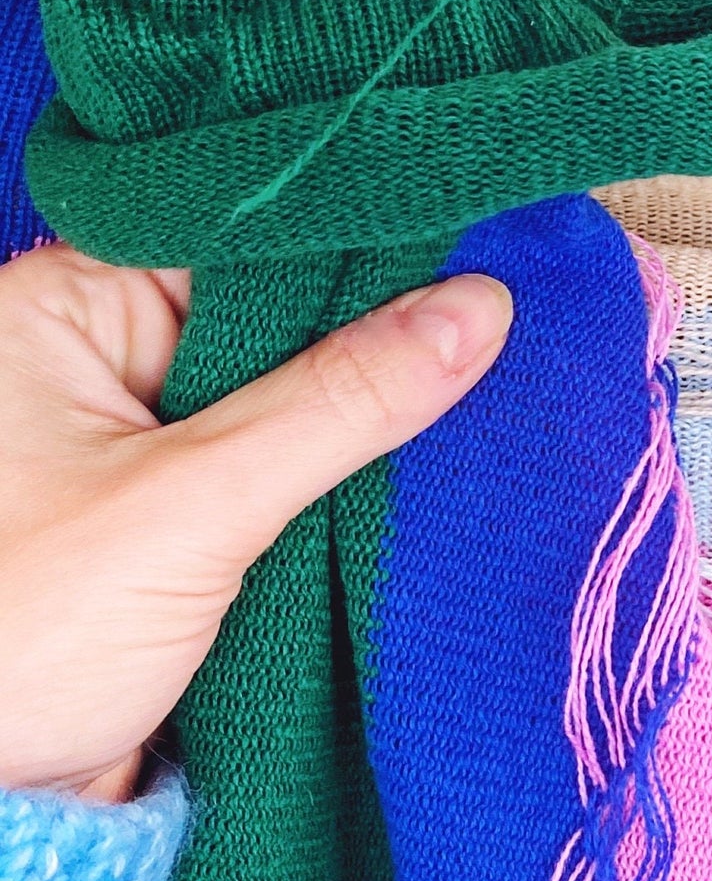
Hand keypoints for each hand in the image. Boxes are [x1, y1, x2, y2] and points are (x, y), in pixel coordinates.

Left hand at [0, 245, 512, 802]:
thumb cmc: (24, 636)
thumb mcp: (197, 503)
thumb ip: (342, 401)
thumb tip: (476, 308)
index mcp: (55, 311)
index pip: (237, 244)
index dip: (355, 253)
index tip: (473, 254)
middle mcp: (83, 364)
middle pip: (266, 324)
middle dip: (369, 348)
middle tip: (496, 340)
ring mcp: (124, 450)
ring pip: (276, 409)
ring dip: (356, 432)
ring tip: (471, 410)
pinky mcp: (162, 531)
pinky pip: (266, 483)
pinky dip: (328, 494)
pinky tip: (408, 489)